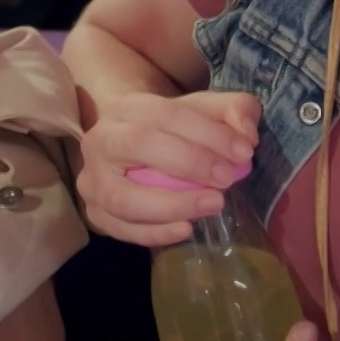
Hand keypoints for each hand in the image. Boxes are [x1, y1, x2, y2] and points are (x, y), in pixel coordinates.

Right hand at [76, 90, 259, 245]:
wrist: (125, 143)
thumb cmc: (169, 129)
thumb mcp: (202, 110)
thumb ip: (233, 111)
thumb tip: (247, 134)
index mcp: (127, 107)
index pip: (166, 114)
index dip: (207, 133)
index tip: (244, 152)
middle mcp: (101, 140)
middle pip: (138, 145)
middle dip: (188, 162)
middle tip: (228, 179)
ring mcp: (92, 179)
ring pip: (122, 196)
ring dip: (171, 204)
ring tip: (213, 205)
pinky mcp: (94, 213)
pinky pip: (120, 229)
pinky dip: (154, 233)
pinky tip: (186, 229)